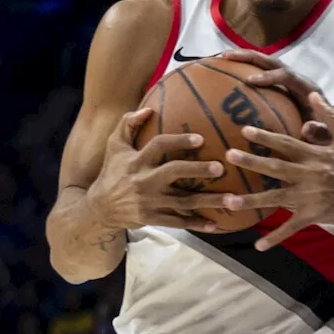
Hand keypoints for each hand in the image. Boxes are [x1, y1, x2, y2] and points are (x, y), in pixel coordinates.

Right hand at [88, 109, 230, 231]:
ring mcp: (149, 201)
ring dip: (209, 201)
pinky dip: (196, 224)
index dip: (179, 141)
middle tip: (220, 168)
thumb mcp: (114, 147)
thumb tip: (149, 109)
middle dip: (198, 169)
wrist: (99, 208)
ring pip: (183, 201)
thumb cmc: (113, 173)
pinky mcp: (152, 218)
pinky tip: (215, 224)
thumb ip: (128, 125)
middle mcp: (144, 180)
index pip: (158, 146)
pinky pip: (178, 222)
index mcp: (136, 161)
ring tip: (233, 200)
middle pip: (173, 172)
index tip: (201, 139)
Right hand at [220, 49, 333, 143]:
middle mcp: (297, 80)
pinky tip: (222, 75)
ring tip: (219, 58)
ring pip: (264, 64)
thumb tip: (307, 128)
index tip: (250, 81)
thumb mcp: (325, 136)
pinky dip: (242, 72)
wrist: (331, 131)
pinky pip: (259, 74)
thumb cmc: (326, 134)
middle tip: (226, 56)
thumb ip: (319, 133)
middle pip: (272, 61)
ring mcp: (287, 81)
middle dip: (249, 57)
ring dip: (243, 59)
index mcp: (308, 88)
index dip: (269, 76)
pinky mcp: (279, 87)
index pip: (288, 76)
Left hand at [221, 93, 333, 250]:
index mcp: (315, 155)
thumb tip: (312, 93)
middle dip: (251, 161)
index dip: (265, 136)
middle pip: (275, 167)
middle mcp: (310, 175)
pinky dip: (275, 237)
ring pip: (276, 198)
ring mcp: (310, 196)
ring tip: (229, 201)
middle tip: (228, 155)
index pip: (286, 143)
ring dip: (252, 200)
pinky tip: (259, 246)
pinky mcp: (314, 214)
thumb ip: (329, 116)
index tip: (244, 130)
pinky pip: (291, 227)